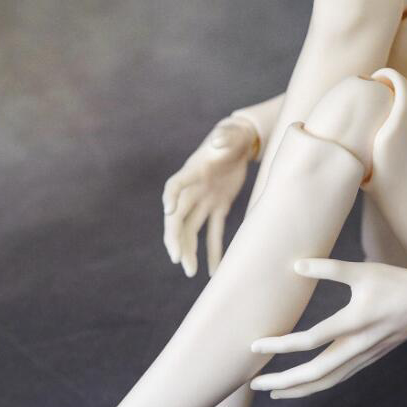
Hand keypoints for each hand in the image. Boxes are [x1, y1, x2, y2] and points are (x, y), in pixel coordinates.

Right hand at [162, 117, 256, 277]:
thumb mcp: (229, 135)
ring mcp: (204, 201)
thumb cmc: (231, 136)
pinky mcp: (219, 207)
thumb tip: (219, 140)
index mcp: (192, 171)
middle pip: (178, 217)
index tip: (169, 211)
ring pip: (192, 230)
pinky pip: (214, 233)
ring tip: (189, 271)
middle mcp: (193, 190)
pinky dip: (214, 251)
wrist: (238, 142)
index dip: (170, 198)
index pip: (175, 186)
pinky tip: (213, 271)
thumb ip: (224, 137)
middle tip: (177, 258)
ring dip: (190, 250)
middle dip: (175, 238)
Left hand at [249, 258, 406, 398]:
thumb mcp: (362, 271)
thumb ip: (329, 268)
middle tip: (254, 383)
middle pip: (316, 372)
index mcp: (355, 322)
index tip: (255, 346)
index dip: (281, 344)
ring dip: (299, 389)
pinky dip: (317, 385)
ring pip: (327, 381)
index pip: (311, 339)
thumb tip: (296, 265)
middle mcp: (358, 345)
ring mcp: (364, 356)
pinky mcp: (368, 359)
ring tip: (274, 391)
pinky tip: (303, 385)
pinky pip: (338, 378)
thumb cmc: (394, 281)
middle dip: (284, 380)